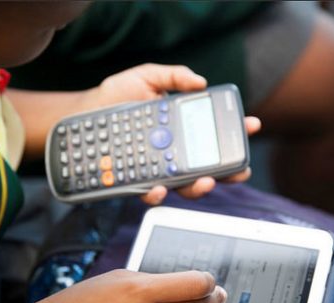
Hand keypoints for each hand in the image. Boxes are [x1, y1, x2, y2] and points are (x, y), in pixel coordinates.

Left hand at [93, 64, 261, 204]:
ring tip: (205, 181)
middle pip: (207, 167)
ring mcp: (156, 170)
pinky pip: (151, 194)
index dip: (234, 133)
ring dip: (199, 187)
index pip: (212, 134)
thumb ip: (173, 76)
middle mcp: (173, 153)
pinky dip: (158, 194)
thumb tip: (201, 83)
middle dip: (228, 172)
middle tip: (239, 171)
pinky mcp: (136, 183)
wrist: (82, 114)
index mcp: (180, 129)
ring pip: (184, 186)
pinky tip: (159, 187)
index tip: (251, 125)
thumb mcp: (146, 77)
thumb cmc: (115, 97)